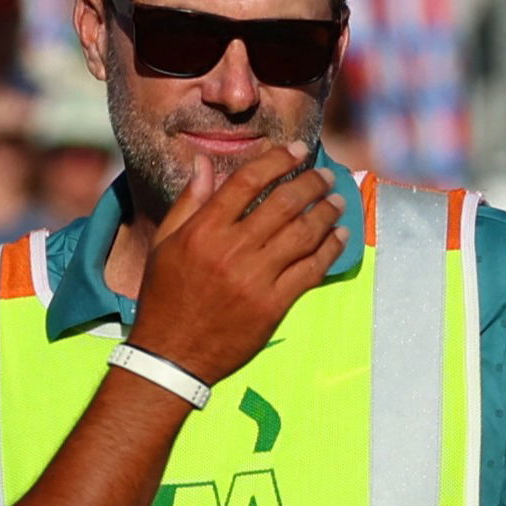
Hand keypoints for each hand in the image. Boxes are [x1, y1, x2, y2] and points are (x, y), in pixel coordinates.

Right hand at [130, 141, 344, 390]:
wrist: (172, 355)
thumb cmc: (166, 297)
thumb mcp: (165, 244)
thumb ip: (189, 202)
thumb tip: (204, 162)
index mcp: (204, 230)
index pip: (248, 181)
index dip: (277, 160)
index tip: (298, 151)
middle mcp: (232, 249)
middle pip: (283, 203)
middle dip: (311, 183)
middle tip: (326, 176)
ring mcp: (255, 278)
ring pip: (303, 233)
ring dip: (326, 212)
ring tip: (337, 201)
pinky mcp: (274, 305)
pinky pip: (311, 270)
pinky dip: (330, 250)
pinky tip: (340, 236)